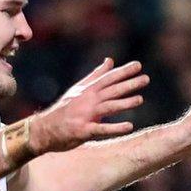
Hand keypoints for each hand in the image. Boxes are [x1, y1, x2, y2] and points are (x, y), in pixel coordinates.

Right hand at [29, 58, 148, 153]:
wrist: (44, 129)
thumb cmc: (64, 110)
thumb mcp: (79, 89)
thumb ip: (96, 75)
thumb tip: (110, 60)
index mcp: (87, 90)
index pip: (108, 78)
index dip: (123, 71)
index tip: (138, 65)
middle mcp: (87, 100)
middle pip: (111, 90)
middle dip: (128, 83)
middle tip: (146, 79)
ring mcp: (85, 115)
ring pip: (108, 106)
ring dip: (124, 103)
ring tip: (140, 99)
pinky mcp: (83, 131)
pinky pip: (101, 129)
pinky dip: (115, 128)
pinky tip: (129, 126)